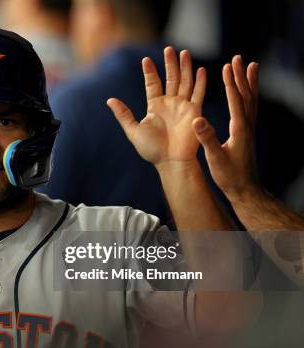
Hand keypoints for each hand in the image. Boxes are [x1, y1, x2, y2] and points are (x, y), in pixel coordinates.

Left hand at [107, 47, 206, 169]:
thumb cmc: (151, 150)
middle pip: (171, 78)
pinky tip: (201, 69)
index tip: (145, 59)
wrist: (171, 162)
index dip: (150, 72)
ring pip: (185, 82)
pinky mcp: (195, 112)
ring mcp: (183, 106)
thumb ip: (123, 114)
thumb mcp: (133, 130)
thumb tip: (109, 100)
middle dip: (170, 64)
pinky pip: (198, 94)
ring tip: (184, 52)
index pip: (153, 84)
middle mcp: (170, 104)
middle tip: (170, 48)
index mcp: (155, 107)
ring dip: (185, 67)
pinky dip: (200, 81)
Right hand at [192, 56, 258, 201]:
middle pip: (246, 95)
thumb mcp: (215, 158)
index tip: (227, 67)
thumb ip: (207, 139)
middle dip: (241, 76)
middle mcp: (247, 126)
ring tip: (249, 65)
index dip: (231, 83)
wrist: (245, 189)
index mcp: (239, 130)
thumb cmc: (229, 176)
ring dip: (249, 81)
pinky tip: (245, 91)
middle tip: (238, 58)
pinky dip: (248, 94)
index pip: (236, 101)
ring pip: (251, 99)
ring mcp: (249, 129)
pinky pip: (250, 108)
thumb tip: (198, 120)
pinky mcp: (247, 133)